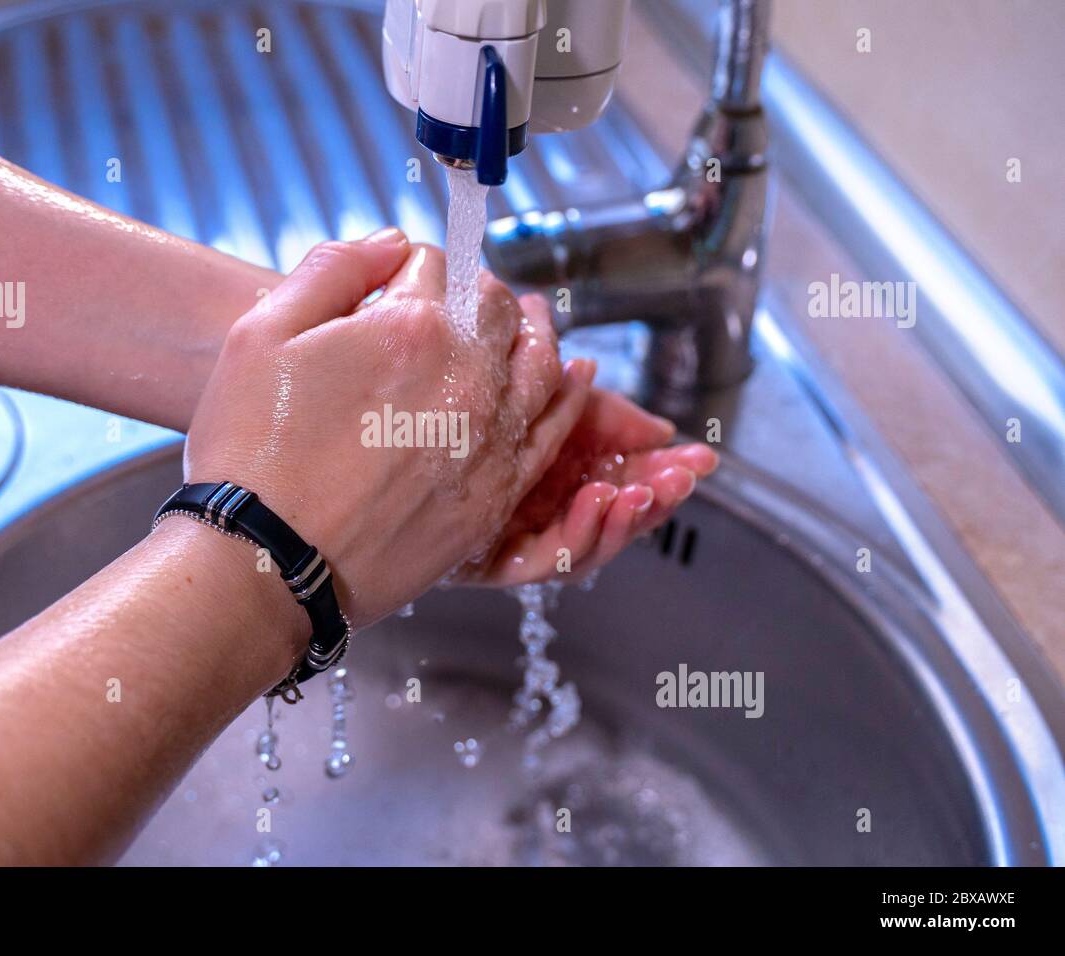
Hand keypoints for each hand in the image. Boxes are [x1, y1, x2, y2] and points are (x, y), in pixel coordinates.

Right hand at [182, 232, 593, 627]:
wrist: (266, 561)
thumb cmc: (252, 452)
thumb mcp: (260, 333)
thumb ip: (332, 270)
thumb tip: (391, 245)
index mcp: (410, 328)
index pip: (436, 264)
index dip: (409, 266)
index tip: (392, 283)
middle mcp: (466, 380)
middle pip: (496, 309)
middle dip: (477, 294)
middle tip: (459, 300)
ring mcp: (488, 442)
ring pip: (540, 364)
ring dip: (534, 333)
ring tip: (531, 320)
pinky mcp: (495, 497)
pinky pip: (554, 434)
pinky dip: (569, 397)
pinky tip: (575, 378)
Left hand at [452, 294, 718, 586]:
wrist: (390, 440)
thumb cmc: (469, 412)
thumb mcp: (550, 399)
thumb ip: (605, 415)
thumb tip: (664, 430)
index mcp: (564, 476)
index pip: (628, 482)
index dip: (667, 473)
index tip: (700, 458)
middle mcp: (546, 511)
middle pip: (616, 519)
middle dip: (656, 499)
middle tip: (681, 479)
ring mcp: (521, 537)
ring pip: (588, 546)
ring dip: (624, 520)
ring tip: (641, 492)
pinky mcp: (492, 561)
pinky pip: (544, 561)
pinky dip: (580, 534)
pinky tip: (598, 502)